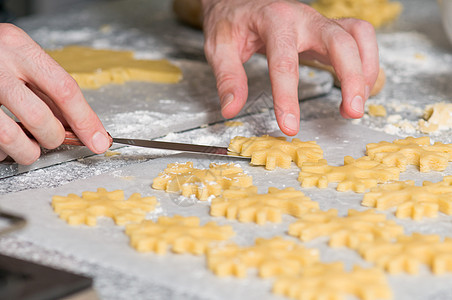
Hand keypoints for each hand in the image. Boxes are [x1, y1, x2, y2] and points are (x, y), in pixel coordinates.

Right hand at [0, 24, 109, 164]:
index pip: (65, 89)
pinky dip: (3, 151)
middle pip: (41, 118)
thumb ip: (49, 89)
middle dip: (53, 138)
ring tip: (27, 144)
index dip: (86, 121)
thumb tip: (82, 126)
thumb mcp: (23, 59)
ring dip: (28, 150)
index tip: (98, 141)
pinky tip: (4, 142)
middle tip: (51, 137)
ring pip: (12, 137)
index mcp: (19, 47)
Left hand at [201, 0, 378, 135]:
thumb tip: (231, 109)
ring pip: (359, 35)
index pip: (284, 61)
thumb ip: (228, 78)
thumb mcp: (219, 47)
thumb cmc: (232, 22)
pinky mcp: (328, 30)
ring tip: (356, 104)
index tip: (290, 126)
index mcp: (273, 21)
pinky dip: (366, 63)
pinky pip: (360, 38)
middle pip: (339, 41)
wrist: (241, 1)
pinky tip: (357, 88)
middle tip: (352, 112)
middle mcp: (302, 18)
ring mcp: (319, 22)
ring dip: (366, 70)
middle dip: (352, 77)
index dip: (288, 97)